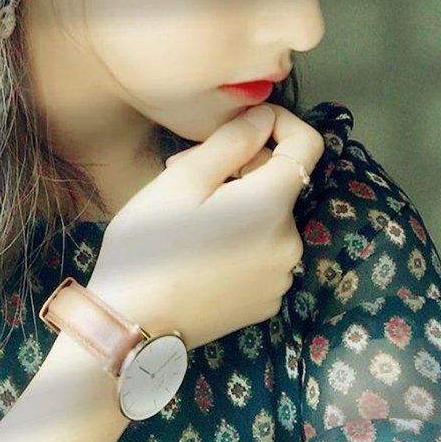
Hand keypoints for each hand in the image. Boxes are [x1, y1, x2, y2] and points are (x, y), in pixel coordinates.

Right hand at [87, 103, 324, 351]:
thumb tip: (266, 116)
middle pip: (280, 182)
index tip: (246, 124)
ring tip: (187, 212)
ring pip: (268, 216)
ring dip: (238, 202)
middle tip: (186, 170)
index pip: (307, 145)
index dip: (282, 123)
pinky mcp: (267, 301)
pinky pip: (263, 251)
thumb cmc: (150, 245)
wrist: (132, 324)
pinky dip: (241, 236)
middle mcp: (291, 241)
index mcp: (273, 205)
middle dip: (241, 166)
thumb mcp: (184, 178)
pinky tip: (200, 247)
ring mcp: (282, 276)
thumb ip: (232, 140)